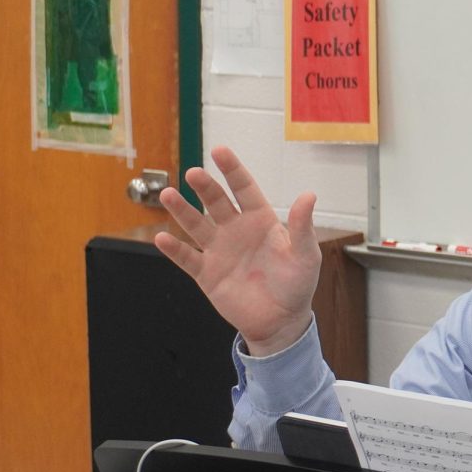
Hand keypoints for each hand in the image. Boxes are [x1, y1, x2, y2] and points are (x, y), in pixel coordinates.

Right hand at [154, 146, 321, 355]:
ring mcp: (219, 250)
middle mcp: (236, 230)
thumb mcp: (305, 255)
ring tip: (168, 195)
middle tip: (194, 173)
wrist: (281, 321)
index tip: (219, 151)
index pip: (244, 189)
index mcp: (260, 220)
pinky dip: (174, 249)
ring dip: (182, 211)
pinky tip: (162, 238)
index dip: (232, 170)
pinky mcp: (207, 274)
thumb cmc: (296, 284)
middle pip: (216, 202)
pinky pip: (187, 258)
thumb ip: (302, 226)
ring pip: (196, 225)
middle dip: (205, 187)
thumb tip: (309, 195)